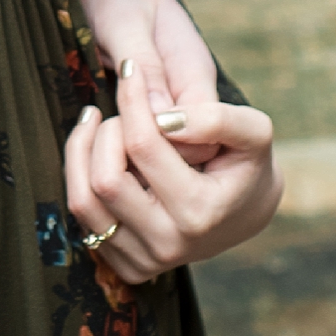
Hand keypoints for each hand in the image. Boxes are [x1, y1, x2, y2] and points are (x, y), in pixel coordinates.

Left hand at [64, 89, 281, 289]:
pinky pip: (83, 216)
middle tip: (122, 110)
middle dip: (107, 130)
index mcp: (200, 213)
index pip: (143, 147)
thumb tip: (167, 119)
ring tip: (97, 121)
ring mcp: (145, 260)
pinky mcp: (126, 265)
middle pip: (105, 178)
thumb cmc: (247, 163)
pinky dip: (82, 175)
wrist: (246, 211)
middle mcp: (169, 244)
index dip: (131, 100)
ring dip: (82, 150)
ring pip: (83, 200)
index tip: (130, 71)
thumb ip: (218, 118)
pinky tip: (100, 151)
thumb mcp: (253, 131)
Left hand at [73, 0, 220, 148]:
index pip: (203, 132)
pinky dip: (119, 158)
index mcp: (195, 71)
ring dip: (130, 160)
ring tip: (96, 136)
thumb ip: (146, 65)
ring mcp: (174, 108)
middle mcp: (190, 96)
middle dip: (147, 156)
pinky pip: (146, 156)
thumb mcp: (125, 20)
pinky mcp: (155, 119)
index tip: (123, 131)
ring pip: (167, 162)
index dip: (165, 143)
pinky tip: (92, 145)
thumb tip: (162, 117)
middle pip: (189, 155)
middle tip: (105, 134)